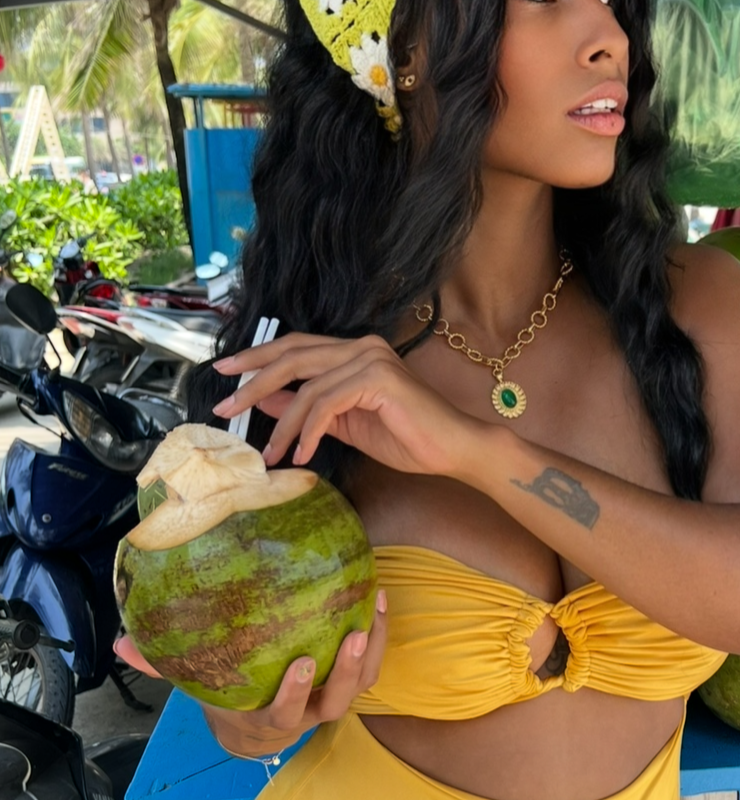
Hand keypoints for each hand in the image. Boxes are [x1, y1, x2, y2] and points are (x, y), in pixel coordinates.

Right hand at [113, 590, 387, 755]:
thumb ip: (162, 665)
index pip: (284, 717)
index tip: (301, 665)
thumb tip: (122, 643)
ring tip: (371, 610)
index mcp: (269, 720)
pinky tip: (376, 599)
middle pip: (335, 703)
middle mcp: (306, 715)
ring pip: (360, 685)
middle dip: (345, 672)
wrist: (254, 726)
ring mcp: (330, 700)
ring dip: (370, 651)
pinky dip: (378, 636)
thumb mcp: (196, 685)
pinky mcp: (350, 682)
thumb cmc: (225, 696)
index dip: (294, 696)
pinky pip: (371, 666)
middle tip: (351, 636)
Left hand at [211, 332, 487, 477]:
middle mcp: (361, 346)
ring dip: (283, 424)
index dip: (257, 358)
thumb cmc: (408, 437)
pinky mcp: (378, 380)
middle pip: (292, 356)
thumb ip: (308, 409)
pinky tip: (304, 454)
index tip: (225, 374)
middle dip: (253, 382)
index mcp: (354, 350)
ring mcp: (371, 359)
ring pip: (307, 387)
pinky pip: (328, 404)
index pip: (295, 347)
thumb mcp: (344, 424)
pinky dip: (310, 431)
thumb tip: (264, 402)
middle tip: (225, 408)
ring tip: (271, 454)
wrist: (453, 448)